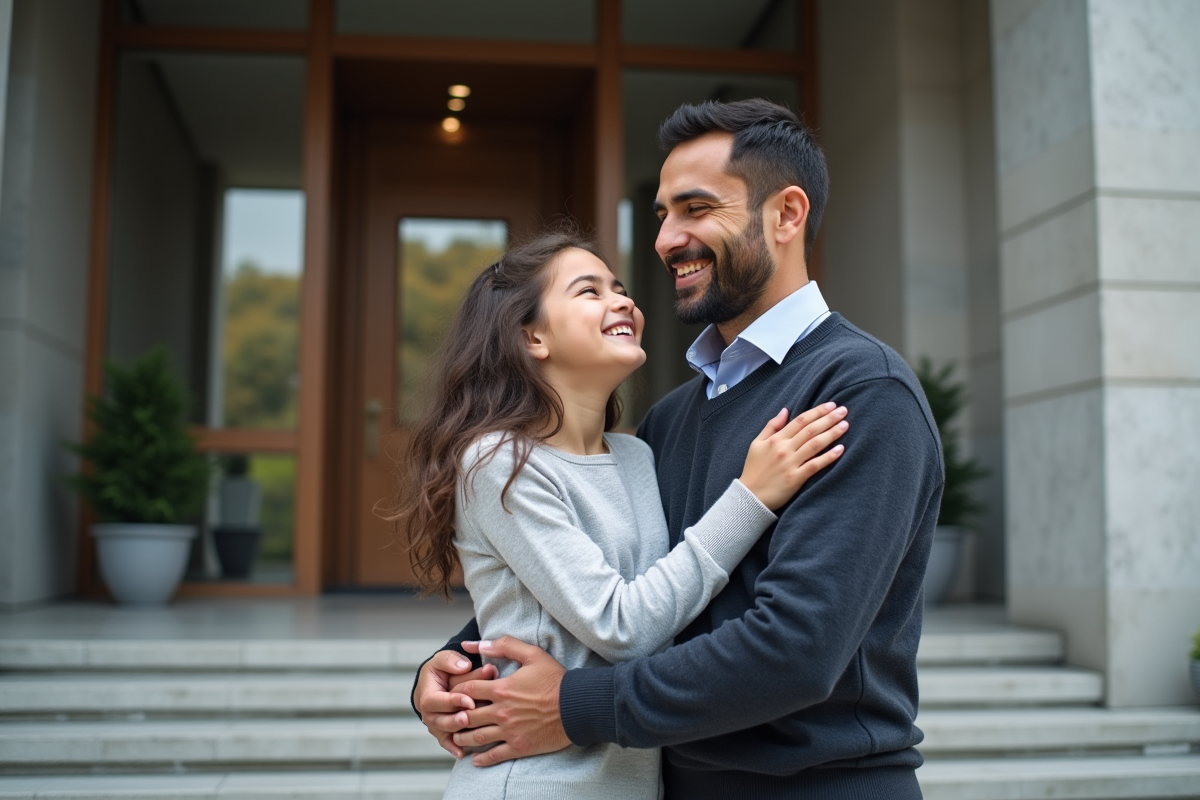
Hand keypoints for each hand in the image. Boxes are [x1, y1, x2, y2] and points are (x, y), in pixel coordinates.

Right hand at [413, 650, 498, 757]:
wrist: (437, 685)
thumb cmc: (441, 670)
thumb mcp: (443, 659)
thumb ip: (451, 660)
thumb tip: (464, 666)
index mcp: (427, 694)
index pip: (437, 701)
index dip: (452, 701)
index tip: (469, 700)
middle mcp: (429, 714)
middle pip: (441, 720)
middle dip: (456, 720)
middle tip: (470, 717)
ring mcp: (435, 726)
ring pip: (446, 732)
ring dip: (459, 733)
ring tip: (473, 732)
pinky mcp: (443, 734)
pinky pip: (448, 743)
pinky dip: (453, 748)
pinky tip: (462, 752)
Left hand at [453, 636, 569, 766]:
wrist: (578, 705)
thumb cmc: (556, 679)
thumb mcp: (533, 654)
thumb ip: (504, 646)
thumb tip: (477, 644)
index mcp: (502, 688)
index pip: (467, 690)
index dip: (457, 691)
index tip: (454, 693)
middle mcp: (501, 711)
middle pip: (467, 716)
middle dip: (455, 716)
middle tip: (450, 717)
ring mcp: (509, 731)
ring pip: (476, 737)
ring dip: (463, 737)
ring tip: (456, 737)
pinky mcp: (519, 746)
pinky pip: (494, 755)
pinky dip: (481, 758)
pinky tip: (474, 759)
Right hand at [740, 403, 847, 509]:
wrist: (749, 496)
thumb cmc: (753, 469)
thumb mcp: (756, 443)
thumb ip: (771, 426)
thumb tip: (785, 410)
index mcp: (776, 439)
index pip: (800, 421)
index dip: (817, 411)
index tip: (831, 405)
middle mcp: (784, 449)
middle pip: (810, 430)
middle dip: (828, 419)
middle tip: (843, 411)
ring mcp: (790, 463)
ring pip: (815, 444)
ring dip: (831, 433)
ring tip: (845, 425)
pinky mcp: (796, 478)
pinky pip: (815, 465)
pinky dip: (828, 457)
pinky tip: (840, 449)